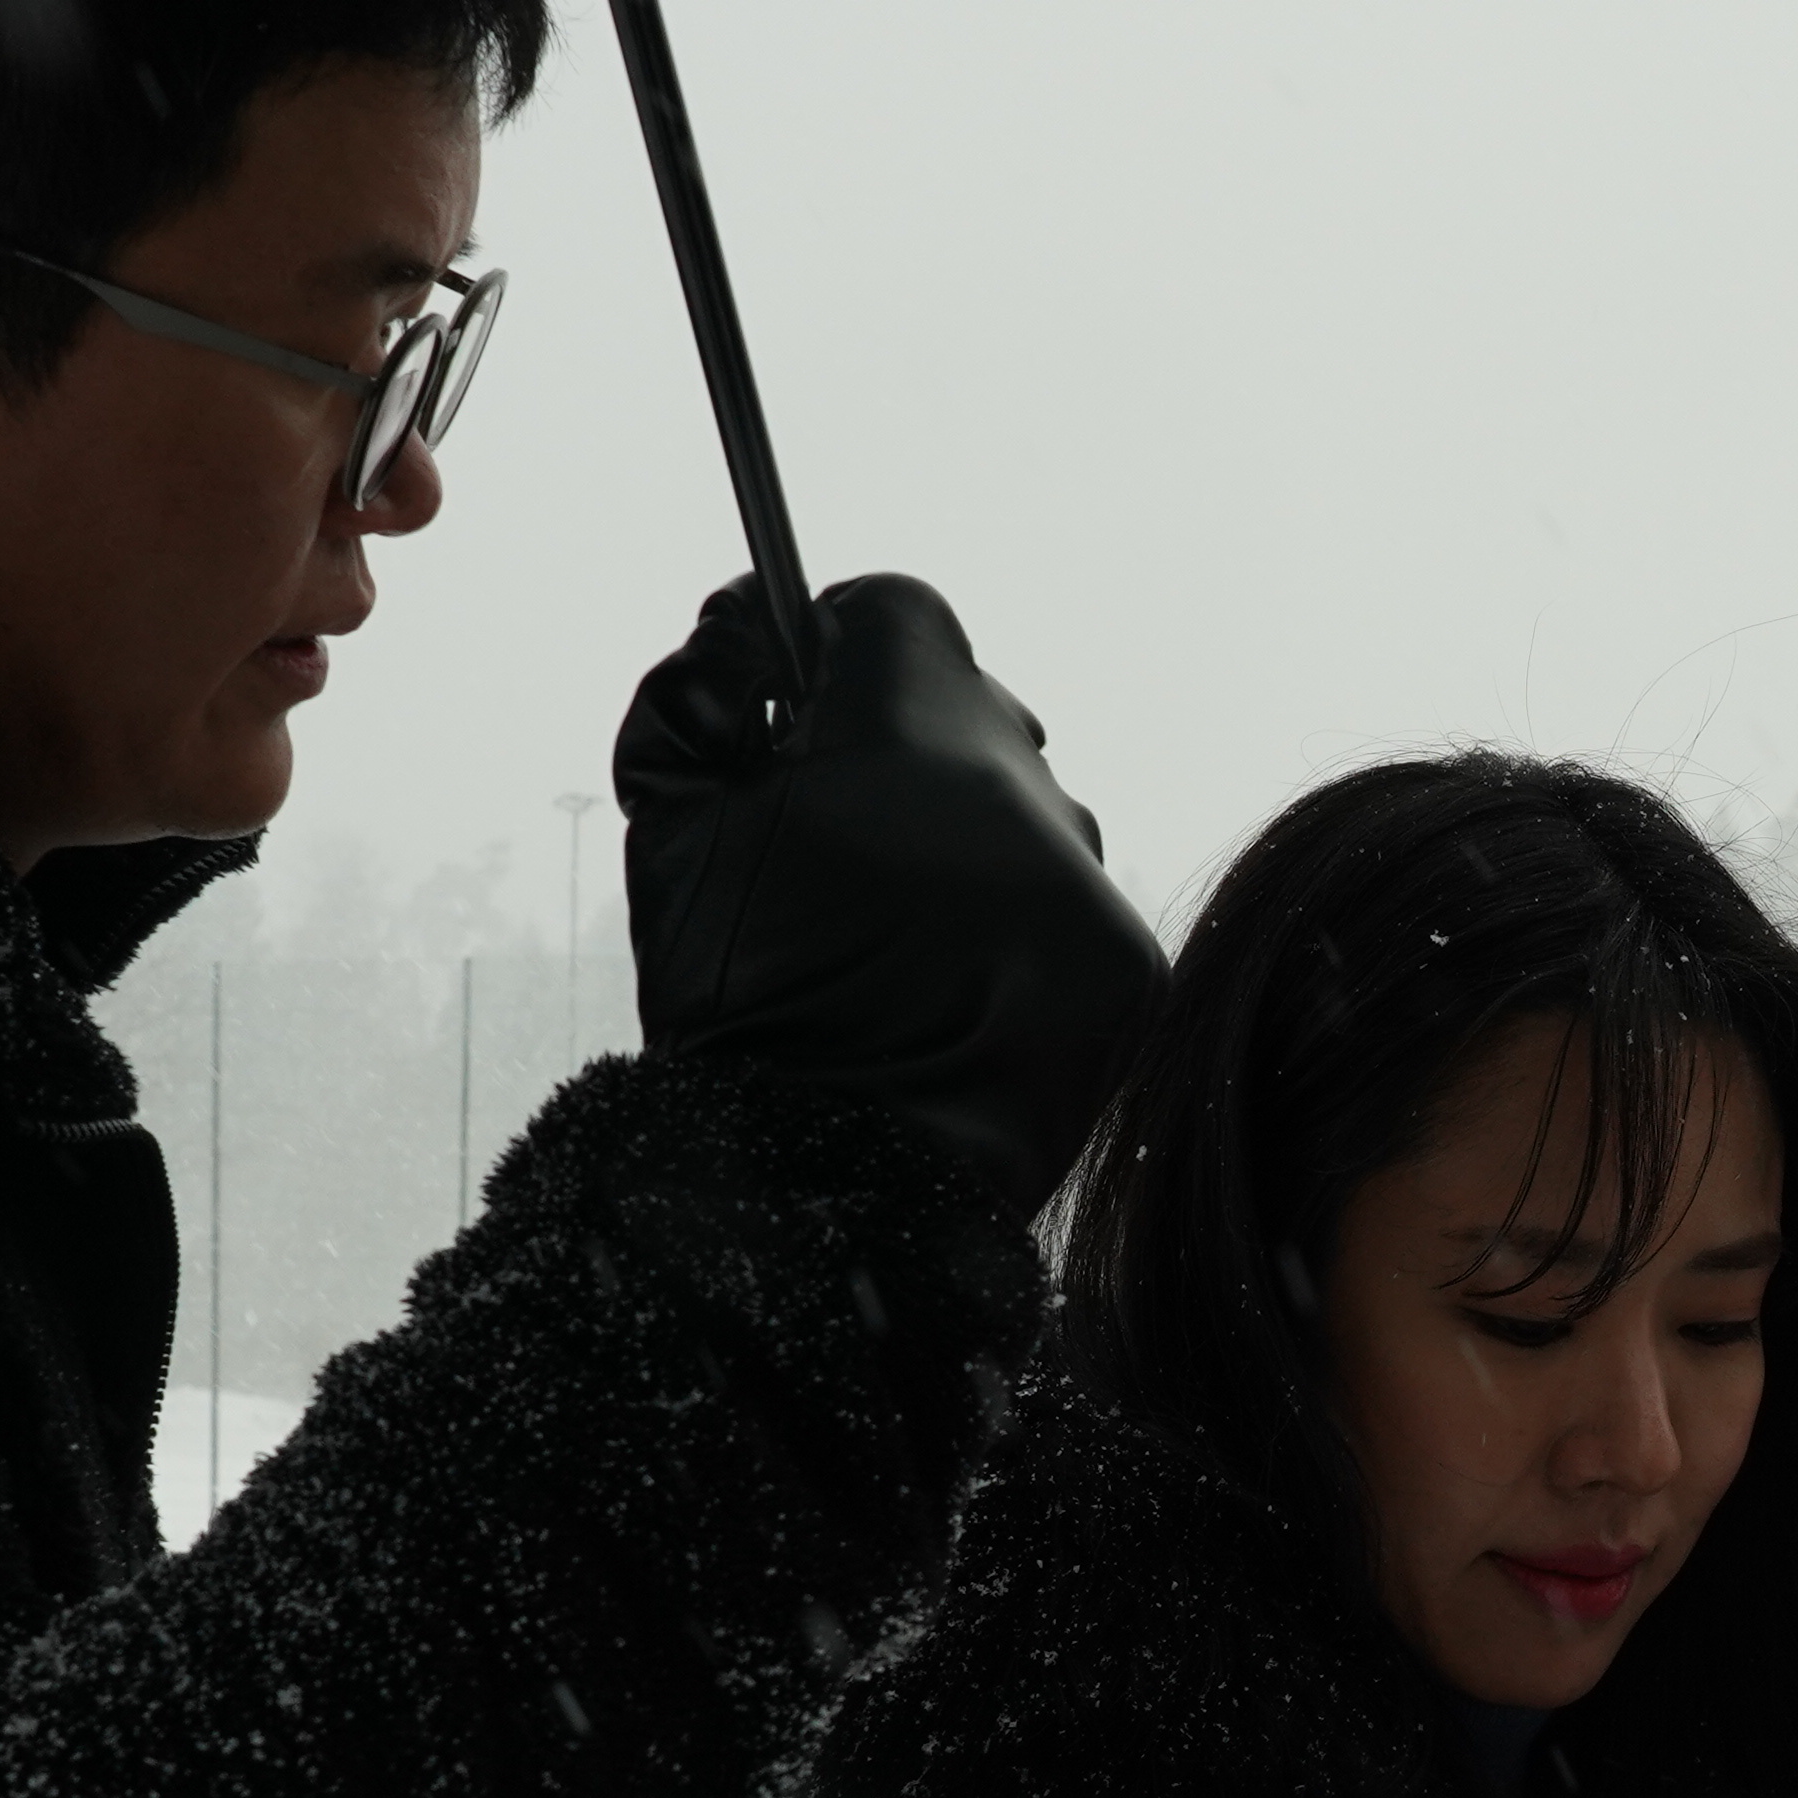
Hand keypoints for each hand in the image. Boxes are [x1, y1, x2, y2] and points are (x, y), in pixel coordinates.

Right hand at [609, 571, 1164, 1201]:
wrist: (829, 1184)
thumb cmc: (739, 1001)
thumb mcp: (670, 824)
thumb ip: (695, 694)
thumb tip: (743, 630)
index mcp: (899, 736)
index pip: (897, 614)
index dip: (838, 646)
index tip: (803, 702)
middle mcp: (1016, 787)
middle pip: (970, 704)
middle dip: (903, 745)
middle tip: (843, 833)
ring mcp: (1083, 875)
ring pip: (1029, 803)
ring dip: (971, 835)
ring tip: (901, 930)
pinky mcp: (1127, 959)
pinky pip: (1069, 895)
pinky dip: (1017, 923)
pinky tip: (956, 985)